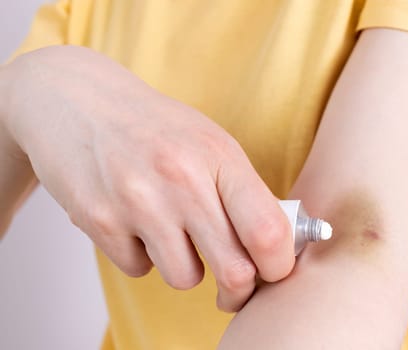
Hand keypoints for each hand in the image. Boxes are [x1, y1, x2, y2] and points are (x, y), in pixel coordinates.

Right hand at [1, 46, 293, 311]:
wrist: (78, 101)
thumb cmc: (156, 128)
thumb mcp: (210, 144)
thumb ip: (244, 193)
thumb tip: (276, 247)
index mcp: (219, 156)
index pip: (268, 230)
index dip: (280, 265)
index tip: (274, 272)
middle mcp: (182, 180)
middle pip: (234, 270)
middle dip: (239, 291)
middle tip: (234, 288)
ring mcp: (138, 202)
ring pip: (184, 278)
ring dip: (185, 267)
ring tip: (171, 233)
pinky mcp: (99, 221)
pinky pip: (139, 268)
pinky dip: (142, 256)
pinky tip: (133, 222)